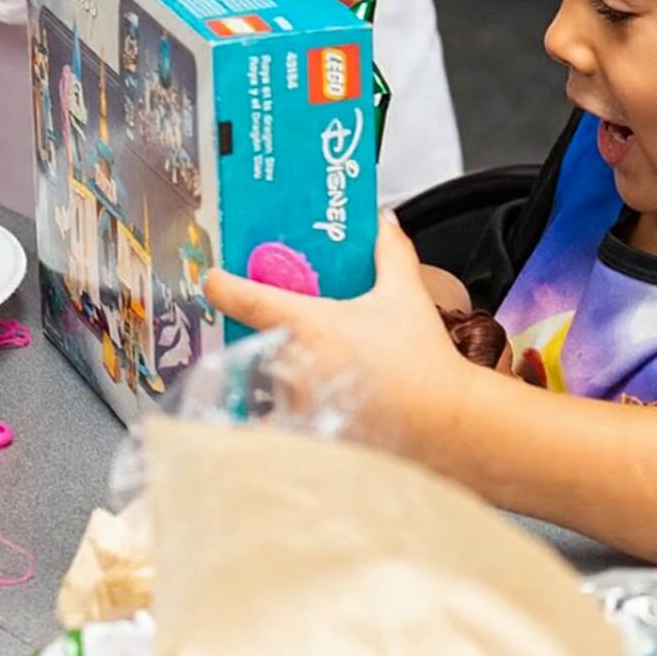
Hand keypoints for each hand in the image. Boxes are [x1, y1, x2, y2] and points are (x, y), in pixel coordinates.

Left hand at [203, 218, 476, 449]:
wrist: (445, 416)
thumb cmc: (420, 358)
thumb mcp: (406, 293)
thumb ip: (390, 251)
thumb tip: (385, 221)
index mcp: (307, 323)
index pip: (247, 299)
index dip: (222, 286)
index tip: (212, 280)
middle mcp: (292, 364)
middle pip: (257, 344)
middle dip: (270, 340)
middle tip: (294, 339)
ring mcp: (295, 402)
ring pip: (271, 386)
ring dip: (282, 381)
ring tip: (318, 381)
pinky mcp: (307, 435)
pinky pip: (279, 430)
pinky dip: (280, 429)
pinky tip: (295, 428)